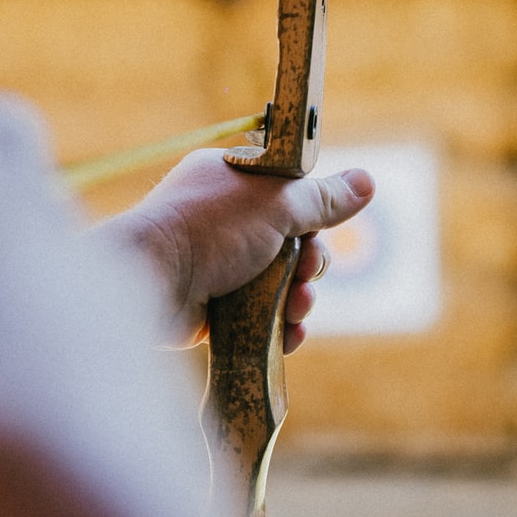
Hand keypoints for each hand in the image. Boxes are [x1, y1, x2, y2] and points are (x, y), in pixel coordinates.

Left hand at [105, 150, 374, 352]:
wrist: (149, 282)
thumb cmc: (208, 229)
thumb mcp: (276, 204)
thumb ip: (323, 200)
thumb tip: (367, 181)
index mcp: (232, 181)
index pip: (288, 194)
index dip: (312, 216)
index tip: (318, 228)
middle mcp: (223, 220)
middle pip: (291, 243)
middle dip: (308, 265)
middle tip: (303, 274)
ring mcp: (217, 265)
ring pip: (279, 284)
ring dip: (298, 299)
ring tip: (295, 309)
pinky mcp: (213, 308)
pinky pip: (260, 317)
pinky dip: (279, 326)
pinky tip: (289, 334)